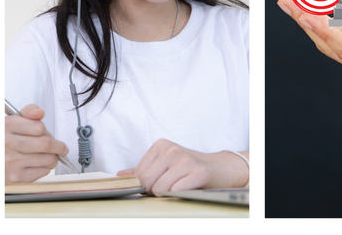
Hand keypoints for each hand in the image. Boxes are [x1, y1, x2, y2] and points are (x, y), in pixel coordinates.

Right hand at [5, 104, 68, 182]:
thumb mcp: (8, 121)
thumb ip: (27, 113)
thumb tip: (39, 112)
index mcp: (6, 126)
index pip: (39, 127)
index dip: (47, 130)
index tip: (49, 134)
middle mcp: (7, 143)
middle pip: (46, 144)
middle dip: (58, 146)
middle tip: (62, 147)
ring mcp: (12, 161)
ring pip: (48, 159)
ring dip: (52, 157)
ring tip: (46, 155)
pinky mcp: (16, 177)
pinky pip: (43, 172)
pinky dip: (45, 168)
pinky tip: (37, 164)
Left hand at [116, 139, 248, 194]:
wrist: (220, 168)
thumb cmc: (190, 168)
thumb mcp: (166, 163)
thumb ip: (144, 169)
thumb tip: (121, 175)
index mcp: (161, 145)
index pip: (139, 173)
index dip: (145, 185)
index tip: (157, 185)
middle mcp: (171, 150)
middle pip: (147, 181)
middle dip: (153, 191)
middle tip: (167, 189)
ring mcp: (185, 160)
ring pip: (159, 188)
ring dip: (166, 194)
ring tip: (178, 187)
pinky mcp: (197, 172)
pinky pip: (176, 190)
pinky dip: (178, 195)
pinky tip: (186, 189)